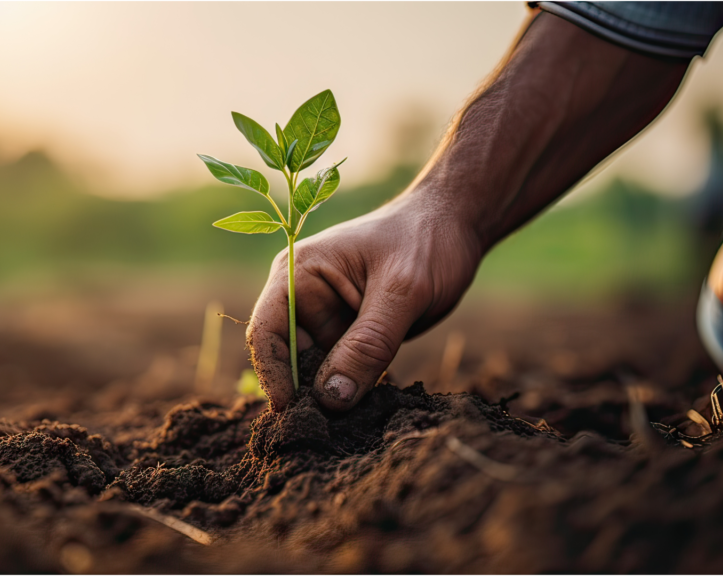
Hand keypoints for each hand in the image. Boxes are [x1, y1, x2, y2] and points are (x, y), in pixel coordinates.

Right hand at [247, 187, 482, 410]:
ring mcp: (327, 320)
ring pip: (315, 373)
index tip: (292, 413)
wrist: (456, 225)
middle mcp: (304, 299)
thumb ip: (368, 344)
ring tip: (349, 428)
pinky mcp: (351, 337)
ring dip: (330, 399)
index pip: (266, 332)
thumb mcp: (402, 291)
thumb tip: (331, 399)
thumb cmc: (426, 240)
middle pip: (287, 359)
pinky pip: (342, 374)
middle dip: (304, 395)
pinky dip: (352, 393)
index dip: (273, 375)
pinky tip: (366, 413)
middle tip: (326, 433)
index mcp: (298, 275)